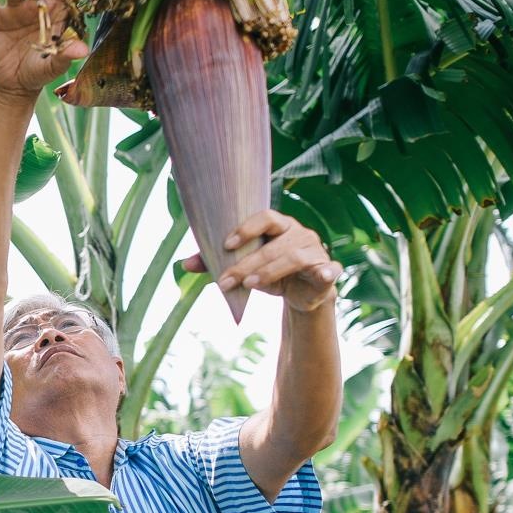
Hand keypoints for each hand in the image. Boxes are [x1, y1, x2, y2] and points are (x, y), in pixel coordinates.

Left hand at [182, 211, 342, 311]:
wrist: (299, 295)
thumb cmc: (268, 273)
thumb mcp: (242, 269)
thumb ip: (217, 264)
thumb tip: (184, 264)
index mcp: (279, 225)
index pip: (265, 217)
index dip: (246, 228)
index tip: (226, 245)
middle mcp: (299, 233)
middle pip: (274, 244)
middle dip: (247, 263)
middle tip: (226, 281)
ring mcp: (315, 250)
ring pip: (293, 257)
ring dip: (269, 271)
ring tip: (249, 285)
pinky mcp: (327, 270)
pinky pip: (329, 269)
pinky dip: (327, 271)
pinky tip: (323, 275)